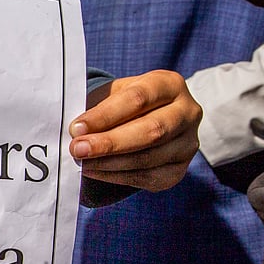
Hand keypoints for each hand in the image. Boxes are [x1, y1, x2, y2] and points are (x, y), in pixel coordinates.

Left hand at [70, 70, 200, 191]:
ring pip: (149, 158)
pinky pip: (147, 178)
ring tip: (82, 163)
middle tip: (77, 149)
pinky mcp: (178, 170)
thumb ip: (98, 108)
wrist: (145, 120)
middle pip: (151, 131)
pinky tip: (95, 172)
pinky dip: (117, 177)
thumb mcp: (114, 94)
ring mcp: (188, 143)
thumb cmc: (123, 104)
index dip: (105, 115)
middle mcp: (187, 113)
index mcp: (169, 84)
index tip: (76, 128)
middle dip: (109, 143)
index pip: (138, 99)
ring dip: (109, 163)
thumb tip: (75, 131)